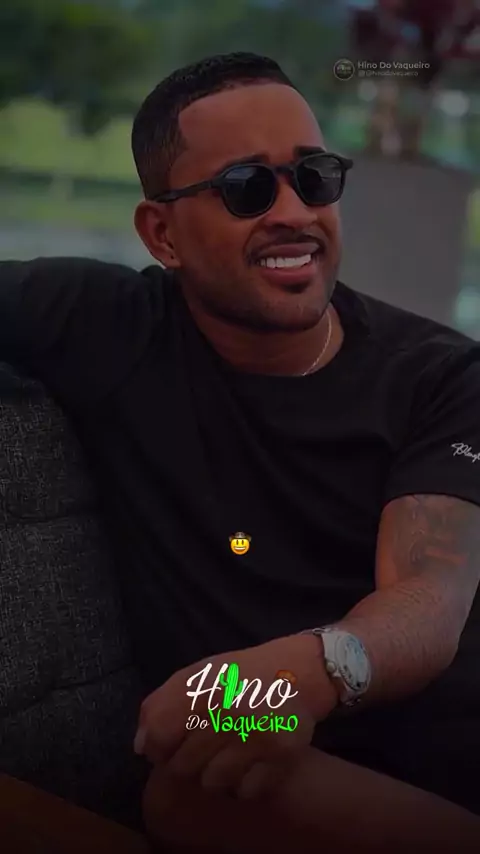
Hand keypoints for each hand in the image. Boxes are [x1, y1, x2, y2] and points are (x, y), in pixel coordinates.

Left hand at [134, 633, 337, 798]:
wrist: (298, 672)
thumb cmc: (239, 676)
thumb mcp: (197, 675)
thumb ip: (162, 704)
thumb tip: (140, 747)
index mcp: (204, 686)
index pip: (158, 738)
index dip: (158, 747)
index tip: (170, 744)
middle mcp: (229, 709)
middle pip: (182, 766)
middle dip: (189, 760)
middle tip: (208, 743)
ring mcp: (257, 733)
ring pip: (211, 783)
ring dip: (217, 774)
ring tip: (231, 751)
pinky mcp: (283, 754)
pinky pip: (245, 791)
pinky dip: (246, 783)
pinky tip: (252, 761)